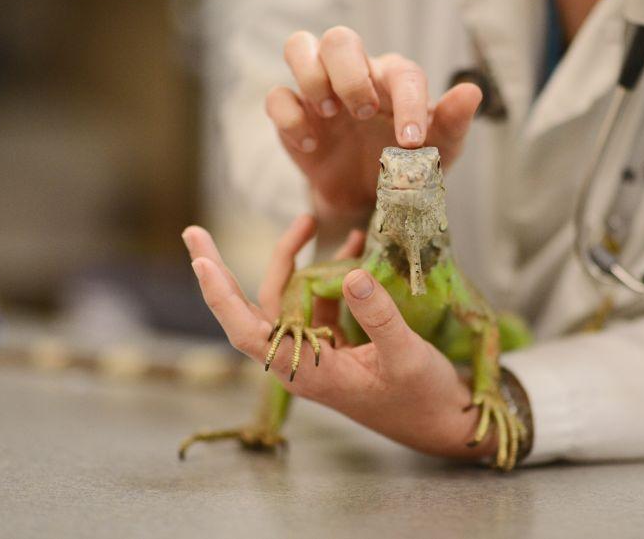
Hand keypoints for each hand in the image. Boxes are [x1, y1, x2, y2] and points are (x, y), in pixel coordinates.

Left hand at [182, 216, 494, 462]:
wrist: (447, 421)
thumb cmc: (424, 399)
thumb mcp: (406, 356)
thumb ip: (379, 316)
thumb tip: (349, 273)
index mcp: (308, 370)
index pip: (248, 331)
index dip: (220, 296)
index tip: (199, 260)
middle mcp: (306, 358)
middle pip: (259, 307)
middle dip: (230, 269)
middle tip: (195, 232)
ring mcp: (322, 349)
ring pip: (293, 297)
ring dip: (299, 260)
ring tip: (310, 221)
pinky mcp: (342, 342)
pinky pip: (325, 300)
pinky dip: (334, 272)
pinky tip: (356, 247)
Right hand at [268, 26, 482, 220]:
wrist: (369, 198)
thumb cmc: (407, 165)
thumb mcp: (438, 152)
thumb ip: (453, 122)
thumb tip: (472, 91)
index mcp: (394, 79)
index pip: (402, 73)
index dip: (409, 103)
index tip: (412, 142)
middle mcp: (354, 74)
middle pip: (339, 38)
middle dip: (350, 74)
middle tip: (363, 114)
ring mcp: (319, 90)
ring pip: (300, 45)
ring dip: (312, 77)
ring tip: (331, 115)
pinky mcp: (293, 112)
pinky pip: (278, 96)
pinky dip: (290, 117)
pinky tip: (311, 143)